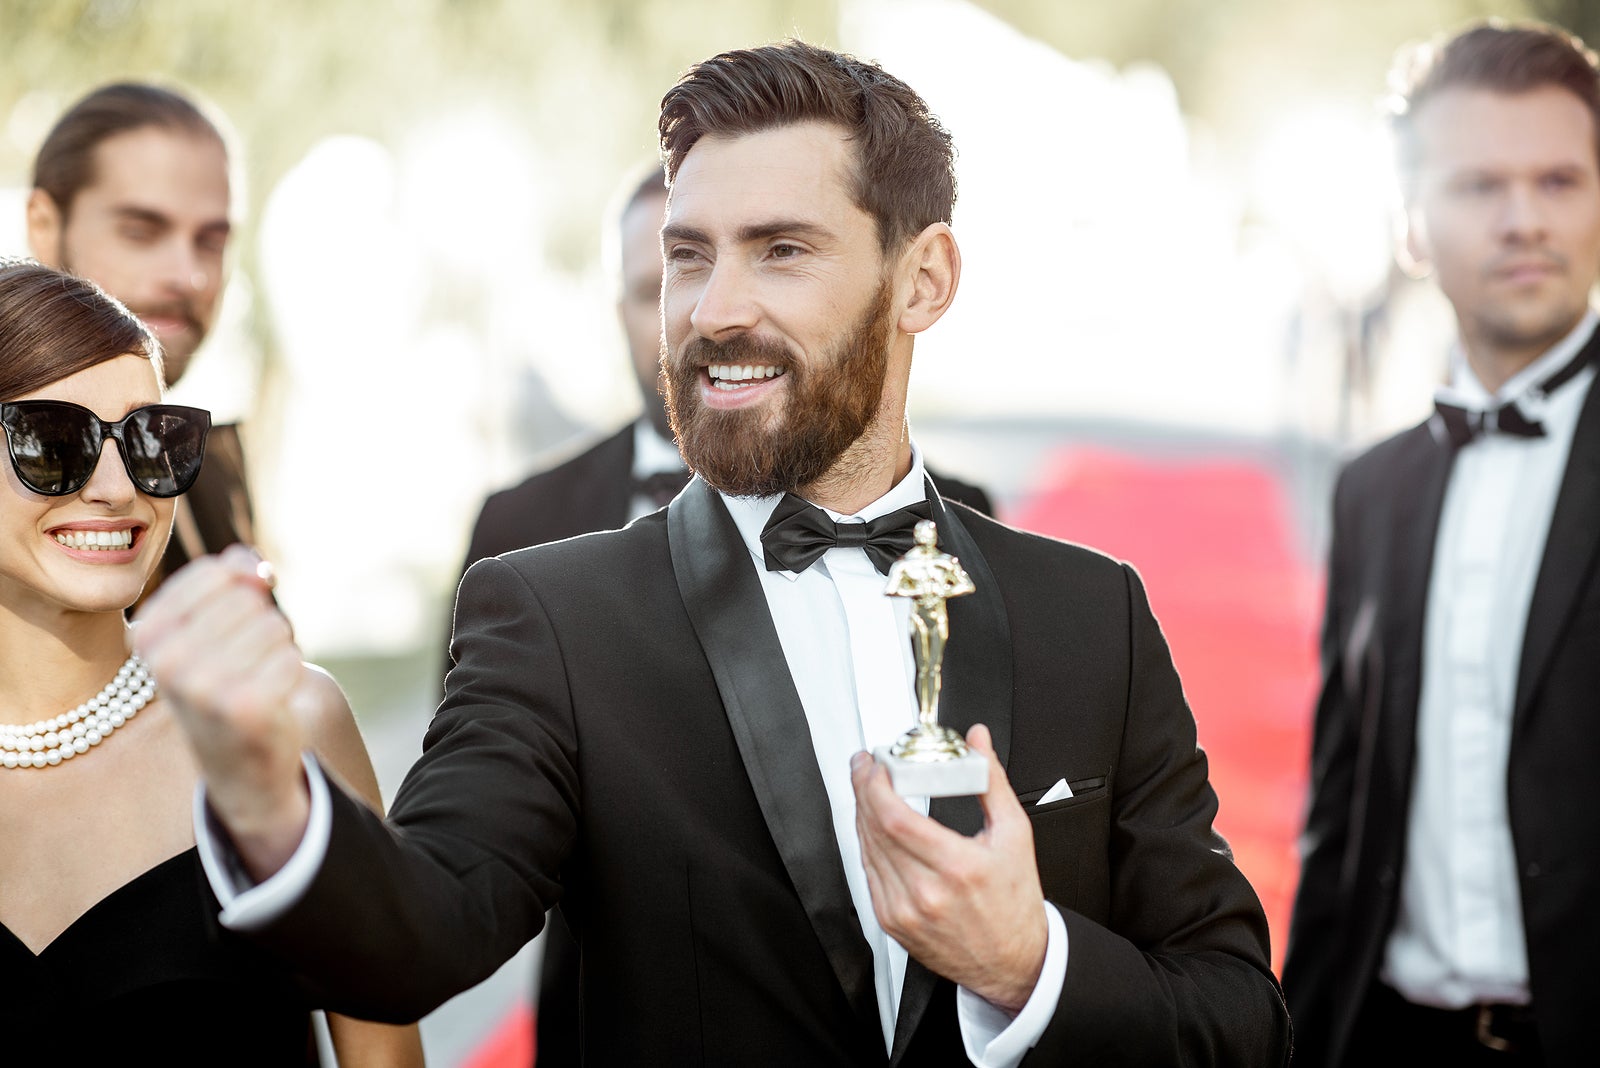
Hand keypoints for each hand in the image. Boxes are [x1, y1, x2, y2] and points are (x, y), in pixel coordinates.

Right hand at [134, 544, 310, 878]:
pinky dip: (290, 674)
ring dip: (277, 650)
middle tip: (246, 662)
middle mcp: (166, 661)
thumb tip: (255, 566)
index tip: (233, 622)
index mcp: (148, 633)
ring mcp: (203, 686)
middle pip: (248, 599)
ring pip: (274, 626)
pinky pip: (291, 657)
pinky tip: (269, 699)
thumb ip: (232, 578)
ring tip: (256, 679)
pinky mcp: (244, 706)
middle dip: (261, 624)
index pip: (217, 571)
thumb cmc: (226, 680)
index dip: (243, 587)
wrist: (239, 762)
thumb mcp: (211, 626)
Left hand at [851, 724, 1047, 1012]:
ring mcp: (905, 911)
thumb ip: (990, 780)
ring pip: (866, 850)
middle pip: (874, 830)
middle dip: (864, 790)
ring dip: (862, 814)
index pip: (895, 818)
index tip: (875, 764)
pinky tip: (874, 827)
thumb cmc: (1014, 901)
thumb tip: (977, 740)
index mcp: (956, 867)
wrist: (1013, 960)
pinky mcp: (892, 923)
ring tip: (869, 791)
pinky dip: (868, 845)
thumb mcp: (1014, 834)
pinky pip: (868, 874)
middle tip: (867, 767)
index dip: (875, 785)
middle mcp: (925, 892)